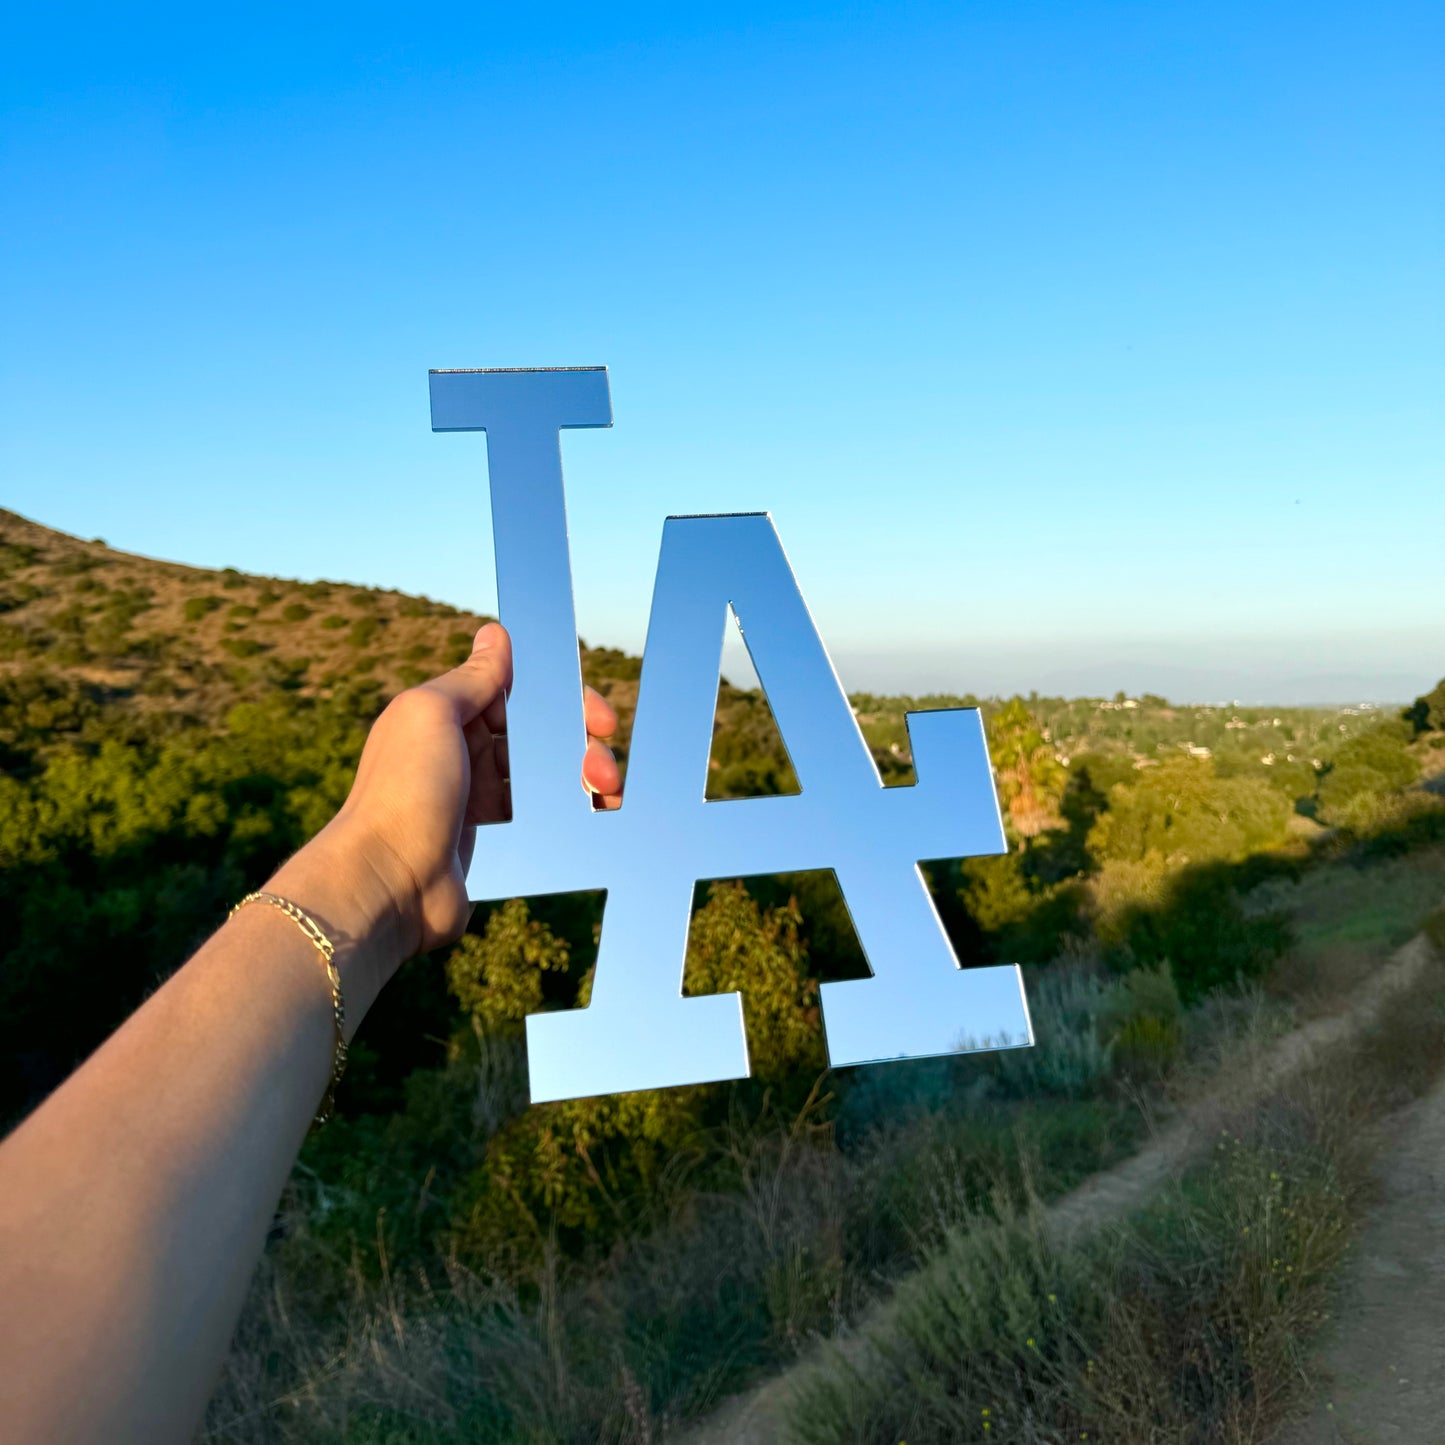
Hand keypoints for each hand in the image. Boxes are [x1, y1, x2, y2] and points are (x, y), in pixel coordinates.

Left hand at [275, 623, 621, 999]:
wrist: (387, 884)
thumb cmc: (403, 793)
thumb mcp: (432, 715)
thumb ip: (472, 677)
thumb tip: (497, 634)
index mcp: (447, 715)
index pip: (518, 691)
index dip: (563, 698)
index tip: (599, 717)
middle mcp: (462, 750)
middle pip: (540, 731)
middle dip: (581, 742)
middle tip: (602, 767)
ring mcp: (476, 795)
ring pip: (546, 772)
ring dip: (583, 777)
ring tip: (605, 795)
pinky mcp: (490, 836)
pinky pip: (541, 812)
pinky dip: (573, 811)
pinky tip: (597, 816)